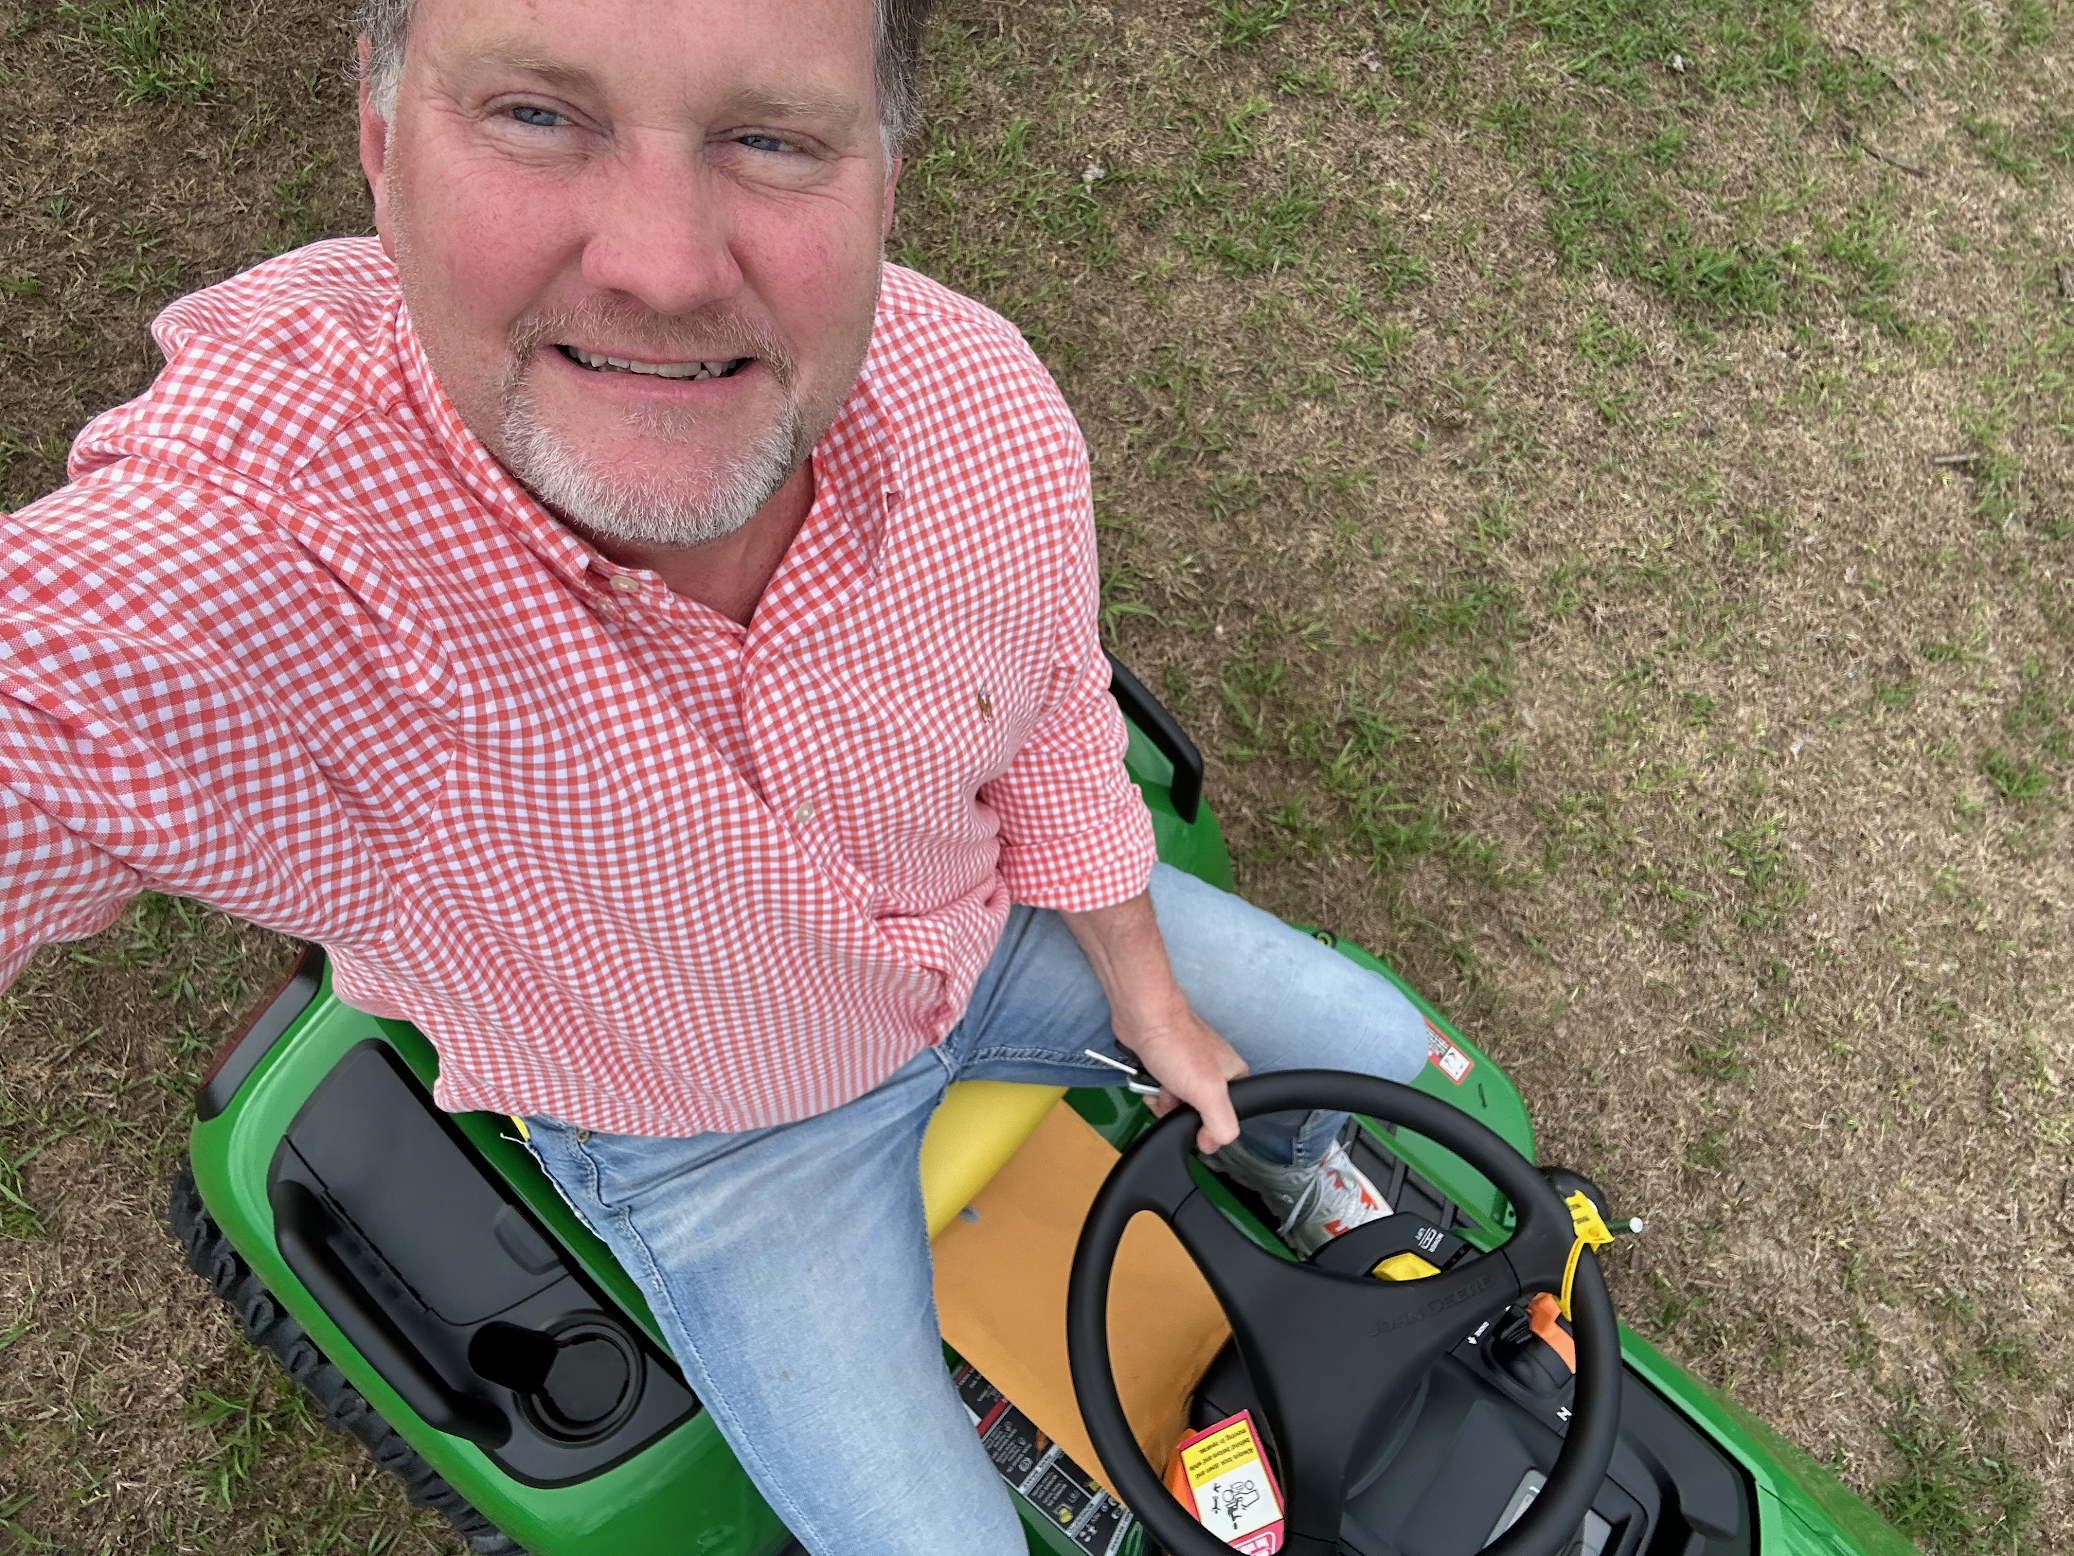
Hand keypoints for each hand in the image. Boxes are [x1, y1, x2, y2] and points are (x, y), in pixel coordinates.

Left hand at [1123, 1009, 1248, 1154]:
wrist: (1142, 1018)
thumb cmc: (1176, 1044)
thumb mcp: (1209, 1092)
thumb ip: (1221, 1124)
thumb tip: (1212, 1144)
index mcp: (1234, 1076)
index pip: (1227, 1118)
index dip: (1208, 1126)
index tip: (1195, 1120)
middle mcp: (1214, 1071)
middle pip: (1199, 1113)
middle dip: (1180, 1111)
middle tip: (1176, 1096)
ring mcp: (1189, 1068)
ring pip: (1176, 1105)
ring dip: (1163, 1102)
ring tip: (1161, 1084)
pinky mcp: (1166, 1065)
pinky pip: (1160, 1092)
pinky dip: (1152, 1092)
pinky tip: (1151, 1079)